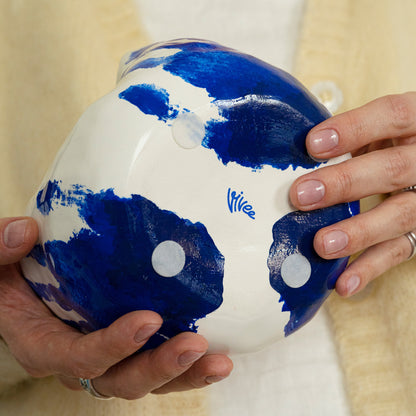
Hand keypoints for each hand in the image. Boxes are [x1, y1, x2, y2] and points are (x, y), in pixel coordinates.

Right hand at [0, 217, 231, 399]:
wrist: (20, 291)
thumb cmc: (7, 280)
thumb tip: (25, 231)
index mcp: (45, 345)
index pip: (80, 357)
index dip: (113, 345)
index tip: (148, 320)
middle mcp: (78, 360)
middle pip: (121, 380)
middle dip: (159, 367)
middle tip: (196, 345)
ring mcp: (106, 356)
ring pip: (146, 377)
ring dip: (184, 371)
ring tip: (220, 361)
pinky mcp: (126, 345)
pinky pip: (156, 358)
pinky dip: (185, 359)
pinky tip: (217, 347)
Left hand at [290, 92, 415, 296]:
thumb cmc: (391, 142)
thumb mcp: (379, 130)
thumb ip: (350, 136)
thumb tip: (290, 152)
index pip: (393, 116)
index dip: (354, 129)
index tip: (312, 145)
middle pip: (394, 169)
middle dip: (346, 183)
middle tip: (301, 196)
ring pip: (402, 215)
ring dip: (359, 231)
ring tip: (322, 245)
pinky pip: (401, 251)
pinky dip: (371, 268)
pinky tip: (344, 284)